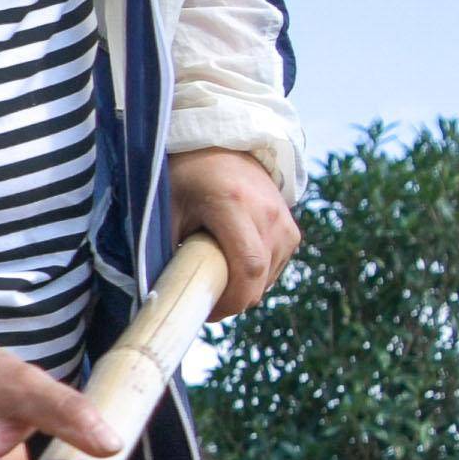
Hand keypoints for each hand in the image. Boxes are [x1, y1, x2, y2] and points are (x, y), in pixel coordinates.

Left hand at [166, 145, 298, 316]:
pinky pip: (275, 267)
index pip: (248, 267)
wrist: (218, 149)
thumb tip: (168, 298)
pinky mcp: (291, 229)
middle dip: (232, 300)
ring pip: (269, 278)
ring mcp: (284, 220)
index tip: (206, 311)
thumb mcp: (167, 214)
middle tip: (204, 299)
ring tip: (215, 275)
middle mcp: (267, 212)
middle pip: (259, 279)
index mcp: (234, 204)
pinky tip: (232, 264)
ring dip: (243, 288)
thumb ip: (169, 253)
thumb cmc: (184, 180)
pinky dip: (255, 276)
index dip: (230, 300)